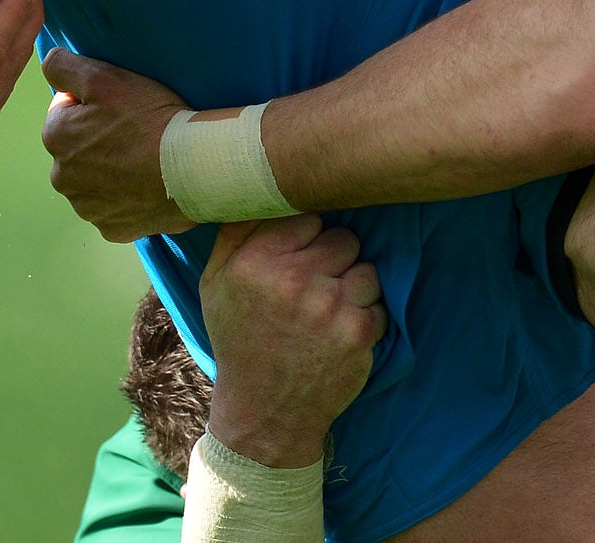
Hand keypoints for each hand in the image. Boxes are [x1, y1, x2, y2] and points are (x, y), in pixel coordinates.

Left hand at [39, 51, 193, 239]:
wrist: (192, 168)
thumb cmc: (148, 118)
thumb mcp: (106, 77)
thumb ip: (65, 66)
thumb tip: (47, 61)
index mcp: (55, 137)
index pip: (66, 111)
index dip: (94, 104)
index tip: (121, 106)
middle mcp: (61, 177)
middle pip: (77, 149)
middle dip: (98, 140)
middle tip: (135, 131)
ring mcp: (86, 208)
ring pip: (94, 181)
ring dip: (111, 170)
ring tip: (144, 159)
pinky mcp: (111, 229)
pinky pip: (114, 207)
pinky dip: (126, 197)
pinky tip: (147, 184)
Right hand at [202, 216, 385, 466]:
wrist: (264, 413)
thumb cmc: (240, 339)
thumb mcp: (215, 283)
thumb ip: (236, 231)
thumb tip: (259, 182)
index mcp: (254, 261)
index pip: (308, 215)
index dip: (307, 238)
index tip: (298, 260)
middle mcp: (292, 278)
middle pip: (345, 238)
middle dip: (335, 260)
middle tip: (315, 288)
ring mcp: (329, 305)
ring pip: (366, 268)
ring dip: (354, 288)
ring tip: (329, 312)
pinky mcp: (358, 332)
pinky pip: (379, 302)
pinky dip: (366, 317)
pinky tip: (340, 334)